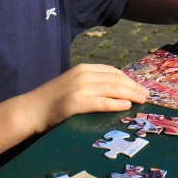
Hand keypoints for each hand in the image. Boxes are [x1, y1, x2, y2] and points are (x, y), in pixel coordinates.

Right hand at [28, 64, 147, 132]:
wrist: (30, 109)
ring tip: (142, 100)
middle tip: (147, 95)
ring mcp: (79, 88)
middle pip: (116, 79)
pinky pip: (102, 102)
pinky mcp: (76, 102)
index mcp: (83, 68)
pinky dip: (116, 104)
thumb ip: (90, 84)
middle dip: (134, 87)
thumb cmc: (52, 100)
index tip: (140, 87)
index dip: (129, 79)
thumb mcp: (72, 84)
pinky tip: (127, 106)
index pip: (113, 71)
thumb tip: (113, 90)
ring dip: (131, 95)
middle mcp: (83, 74)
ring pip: (113, 89)